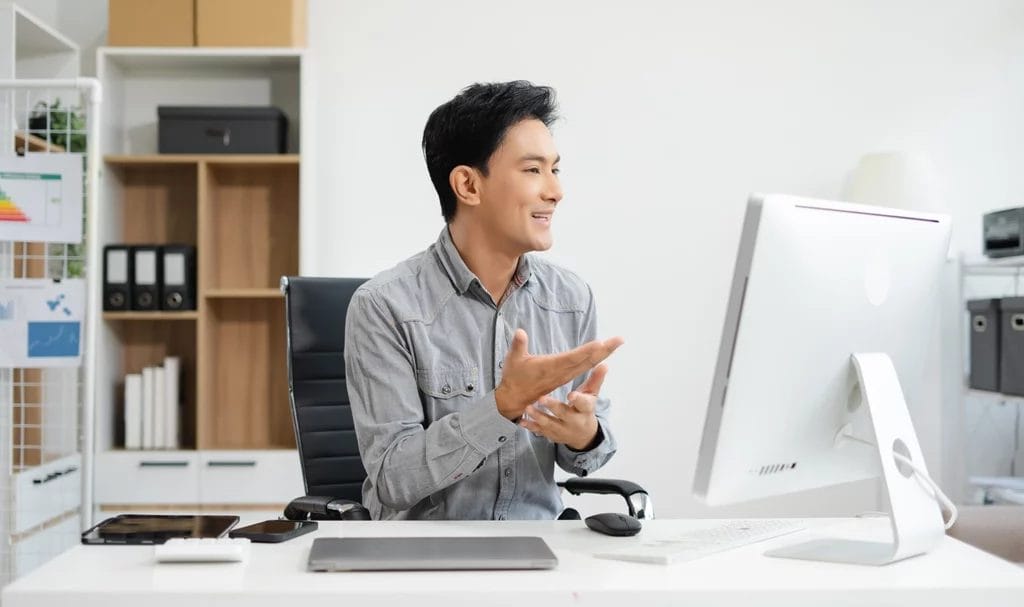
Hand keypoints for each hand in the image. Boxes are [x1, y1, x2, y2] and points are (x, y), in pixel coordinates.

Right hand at [494, 330, 622, 420]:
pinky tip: (602, 352)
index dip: (587, 351)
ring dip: (603, 353)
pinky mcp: (565, 375)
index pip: (573, 358)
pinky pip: (584, 366)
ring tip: (615, 343)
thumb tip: (520, 332)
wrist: (516, 399)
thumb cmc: (515, 378)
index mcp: (552, 367)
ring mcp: (565, 374)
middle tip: (620, 340)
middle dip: (604, 349)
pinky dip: (594, 358)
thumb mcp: (513, 361)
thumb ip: (518, 345)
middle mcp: (562, 371)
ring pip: (588, 363)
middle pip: (587, 360)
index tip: (601, 343)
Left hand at [518, 363, 608, 450]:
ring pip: (550, 424)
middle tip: (541, 397)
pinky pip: (540, 432)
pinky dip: (530, 427)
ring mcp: (562, 430)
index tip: (572, 395)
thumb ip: (595, 380)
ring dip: (538, 417)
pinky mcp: (552, 435)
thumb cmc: (585, 409)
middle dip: (553, 407)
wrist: (582, 435)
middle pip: (565, 414)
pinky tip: (521, 421)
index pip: (584, 404)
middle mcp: (575, 422)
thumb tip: (604, 365)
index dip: (579, 400)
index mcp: (586, 410)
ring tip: (527, 408)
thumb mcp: (592, 395)